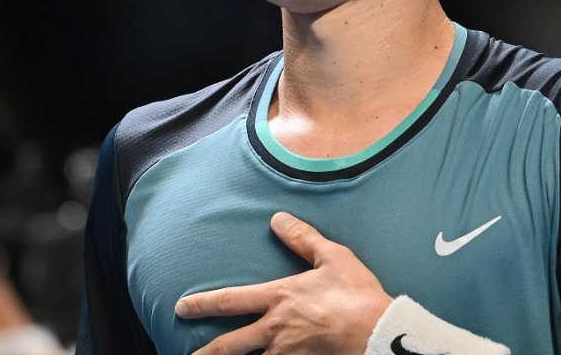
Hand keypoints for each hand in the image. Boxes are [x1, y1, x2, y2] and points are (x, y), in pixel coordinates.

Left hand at [175, 212, 393, 354]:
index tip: (182, 307)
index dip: (203, 304)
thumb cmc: (356, 293)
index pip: (230, 301)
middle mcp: (275, 329)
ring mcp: (286, 353)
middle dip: (206, 352)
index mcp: (279, 298)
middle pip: (229, 346)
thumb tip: (277, 219)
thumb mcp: (332, 256)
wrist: (378, 331)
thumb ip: (302, 238)